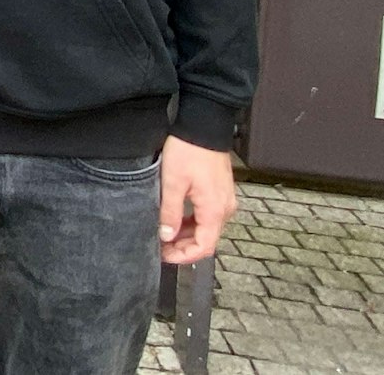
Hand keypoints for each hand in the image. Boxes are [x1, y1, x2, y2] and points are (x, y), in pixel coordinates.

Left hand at [159, 135, 236, 263]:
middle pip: (206, 239)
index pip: (204, 247)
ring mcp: (224, 199)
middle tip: (159, 245)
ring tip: (163, 232)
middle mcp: (224, 208)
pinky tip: (175, 218)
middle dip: (182, 246)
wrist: (203, 126)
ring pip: (206, 227)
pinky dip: (192, 221)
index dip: (183, 256)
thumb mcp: (172, 183)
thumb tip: (166, 236)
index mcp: (215, 210)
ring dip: (186, 234)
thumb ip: (170, 213)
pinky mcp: (219, 191)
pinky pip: (207, 214)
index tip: (164, 256)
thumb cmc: (189, 151)